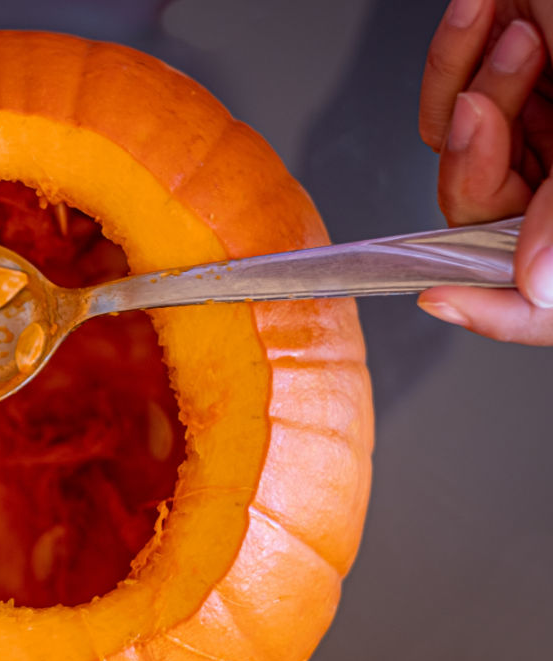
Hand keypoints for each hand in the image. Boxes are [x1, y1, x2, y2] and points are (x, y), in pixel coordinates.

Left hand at [419, 0, 552, 344]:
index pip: (546, 296)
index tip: (439, 299)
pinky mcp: (498, 87)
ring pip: (457, 156)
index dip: (498, 310)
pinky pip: (442, 104)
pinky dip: (453, 59)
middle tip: (482, 105)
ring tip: (522, 38)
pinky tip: (486, 14)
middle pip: (484, 217)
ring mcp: (536, 129)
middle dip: (475, 157)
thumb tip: (540, 287)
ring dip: (476, 89)